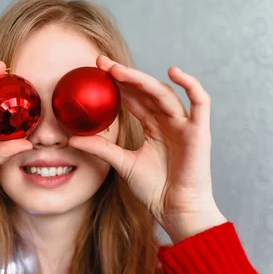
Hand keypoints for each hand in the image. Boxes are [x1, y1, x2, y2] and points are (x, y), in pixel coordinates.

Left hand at [68, 55, 225, 242]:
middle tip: (100, 63)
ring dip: (141, 79)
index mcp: (153, 127)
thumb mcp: (121, 163)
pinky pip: (201, 101)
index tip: (94, 71)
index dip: (116, 84)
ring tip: (117, 71)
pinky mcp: (199, 131)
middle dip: (124, 76)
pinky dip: (190, 84)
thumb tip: (71, 139)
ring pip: (164, 93)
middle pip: (145, 91)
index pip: (133, 99)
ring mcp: (184, 124)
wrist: (174, 209)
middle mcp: (168, 121)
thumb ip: (100, 148)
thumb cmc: (154, 189)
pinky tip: (173, 71)